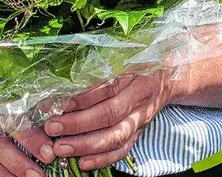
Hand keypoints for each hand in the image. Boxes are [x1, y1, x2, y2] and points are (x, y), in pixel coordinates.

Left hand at [33, 73, 173, 171]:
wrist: (168, 78)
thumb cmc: (139, 64)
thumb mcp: (123, 59)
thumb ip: (98, 70)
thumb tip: (64, 83)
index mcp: (134, 76)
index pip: (106, 89)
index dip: (82, 98)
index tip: (58, 104)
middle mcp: (139, 100)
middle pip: (109, 115)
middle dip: (78, 124)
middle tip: (52, 128)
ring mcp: (141, 120)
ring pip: (116, 136)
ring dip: (87, 145)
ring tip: (61, 148)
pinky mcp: (139, 133)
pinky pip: (122, 150)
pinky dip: (103, 159)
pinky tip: (83, 163)